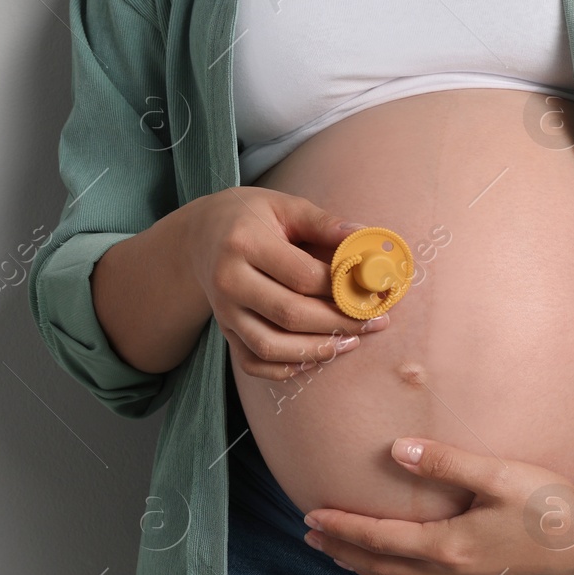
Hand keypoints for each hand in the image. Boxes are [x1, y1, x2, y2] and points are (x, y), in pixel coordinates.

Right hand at [183, 187, 388, 379]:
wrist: (199, 236)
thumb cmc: (249, 217)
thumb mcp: (284, 205)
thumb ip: (323, 223)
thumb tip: (365, 236)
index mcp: (244, 243)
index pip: (301, 275)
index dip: (340, 287)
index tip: (370, 290)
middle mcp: (229, 281)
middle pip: (289, 314)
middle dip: (338, 322)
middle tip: (374, 321)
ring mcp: (223, 312)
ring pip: (270, 346)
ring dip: (317, 350)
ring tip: (351, 341)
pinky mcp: (225, 331)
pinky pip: (253, 363)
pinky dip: (286, 369)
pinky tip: (317, 357)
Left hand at [302, 436, 573, 574]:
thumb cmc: (547, 502)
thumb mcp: (496, 474)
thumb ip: (444, 462)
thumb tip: (395, 451)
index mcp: (448, 546)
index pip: (378, 539)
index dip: (342, 528)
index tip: (312, 516)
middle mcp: (450, 574)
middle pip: (380, 565)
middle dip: (342, 550)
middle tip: (309, 536)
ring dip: (363, 568)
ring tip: (336, 554)